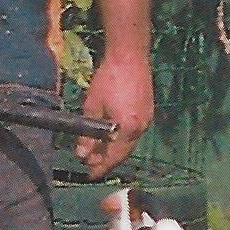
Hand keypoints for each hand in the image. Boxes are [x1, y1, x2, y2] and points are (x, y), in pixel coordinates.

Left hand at [77, 45, 154, 177]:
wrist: (129, 54)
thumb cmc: (109, 78)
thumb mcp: (92, 106)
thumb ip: (87, 134)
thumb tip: (82, 155)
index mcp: (128, 129)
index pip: (114, 157)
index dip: (101, 168)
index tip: (89, 175)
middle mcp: (141, 127)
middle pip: (123, 152)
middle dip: (107, 160)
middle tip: (91, 164)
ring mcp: (147, 118)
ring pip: (129, 142)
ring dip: (114, 149)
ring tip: (97, 151)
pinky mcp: (147, 110)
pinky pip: (134, 132)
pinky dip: (121, 138)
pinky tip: (110, 135)